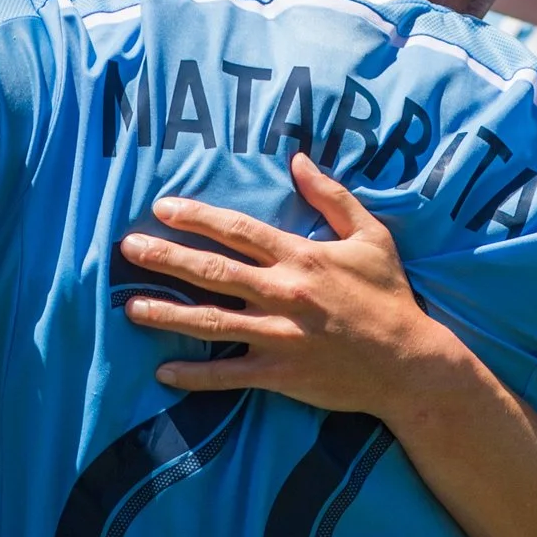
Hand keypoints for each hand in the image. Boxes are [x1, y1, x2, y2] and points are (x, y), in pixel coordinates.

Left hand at [116, 153, 468, 420]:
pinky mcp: (280, 374)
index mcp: (301, 257)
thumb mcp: (370, 236)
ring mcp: (279, 336)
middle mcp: (283, 293)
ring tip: (130, 307)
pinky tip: (163, 371)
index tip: (162, 208)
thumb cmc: (389, 296)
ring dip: (167, 314)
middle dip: (165, 258)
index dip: (197, 217)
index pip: (238, 231)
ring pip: (210, 322)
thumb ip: (332, 197)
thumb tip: (299, 160)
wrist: (410, 363)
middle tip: (127, 249)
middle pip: (212, 271)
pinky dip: (195, 376)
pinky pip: (228, 376)